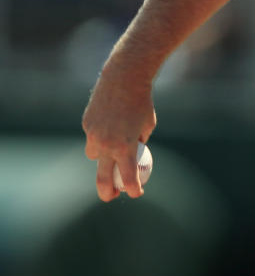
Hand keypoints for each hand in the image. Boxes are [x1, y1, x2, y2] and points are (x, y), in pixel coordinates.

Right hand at [82, 69, 156, 201]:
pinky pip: (92, 136)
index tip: (136, 193)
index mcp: (125, 146)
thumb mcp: (147, 125)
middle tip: (111, 196)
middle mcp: (107, 144)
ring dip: (102, 157)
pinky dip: (100, 135)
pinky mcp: (86, 124)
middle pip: (102, 177)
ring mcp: (94, 134)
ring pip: (94, 155)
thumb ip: (138, 142)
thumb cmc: (142, 102)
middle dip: (106, 191)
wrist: (124, 79)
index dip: (132, 189)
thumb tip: (133, 157)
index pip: (128, 176)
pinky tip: (109, 121)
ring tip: (113, 149)